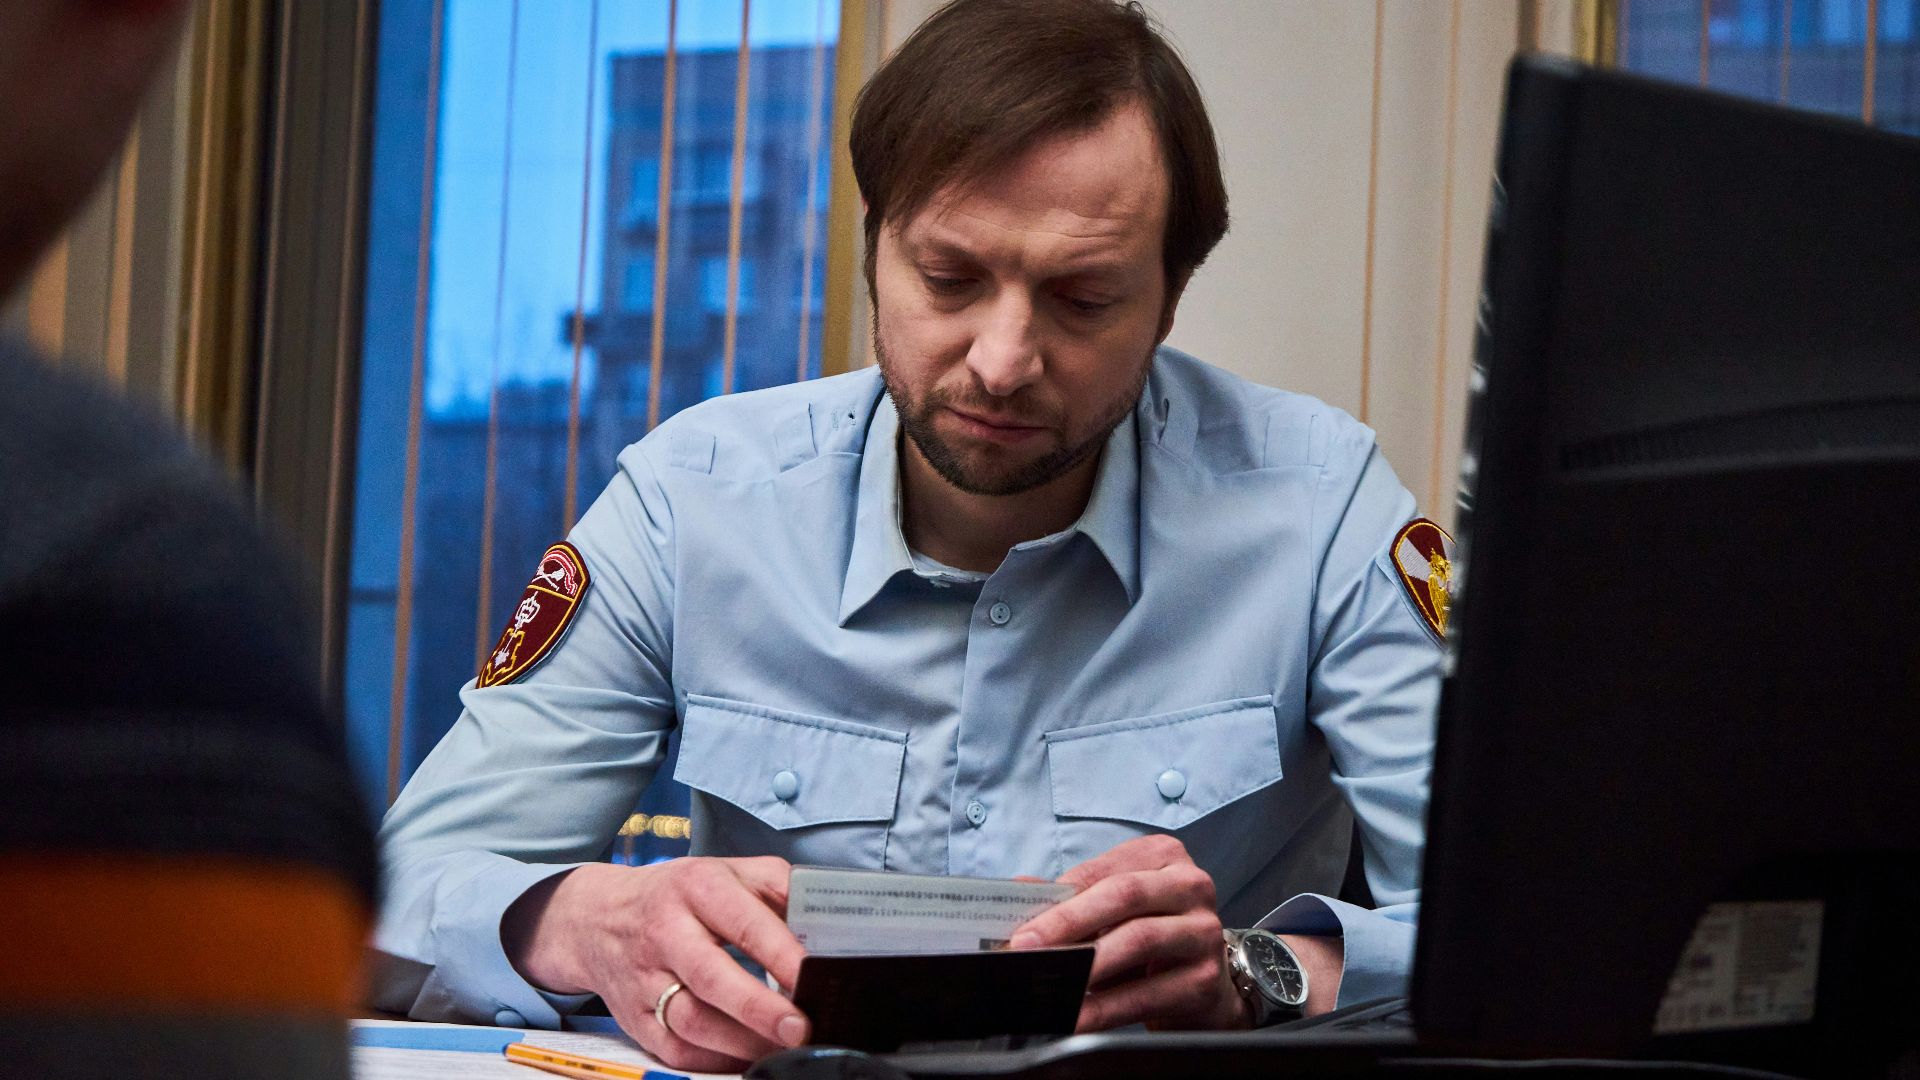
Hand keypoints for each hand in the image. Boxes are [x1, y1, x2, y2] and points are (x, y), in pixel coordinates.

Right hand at [501, 858, 809, 1072]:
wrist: (597, 917)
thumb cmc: (680, 895)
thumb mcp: (729, 871)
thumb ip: (780, 889)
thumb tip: (829, 922)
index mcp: (697, 887)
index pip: (743, 923)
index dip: (781, 954)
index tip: (814, 977)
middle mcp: (665, 931)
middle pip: (711, 977)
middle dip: (760, 1008)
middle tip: (801, 1028)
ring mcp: (644, 978)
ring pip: (692, 1021)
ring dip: (743, 1043)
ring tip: (783, 1048)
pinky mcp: (633, 1018)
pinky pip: (675, 1050)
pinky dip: (715, 1060)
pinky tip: (746, 1056)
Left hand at [1007, 834, 1242, 1031]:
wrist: (1205, 986)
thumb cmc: (1150, 941)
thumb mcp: (1113, 913)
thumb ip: (1070, 900)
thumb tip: (1015, 894)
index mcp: (1162, 856)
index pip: (1101, 872)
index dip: (1057, 898)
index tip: (1020, 926)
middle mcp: (1190, 884)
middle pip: (1122, 896)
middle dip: (1067, 923)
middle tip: (1026, 948)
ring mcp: (1203, 931)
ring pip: (1138, 940)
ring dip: (1086, 965)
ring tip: (1050, 983)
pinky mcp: (1205, 979)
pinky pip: (1146, 994)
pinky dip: (1106, 1009)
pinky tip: (1077, 1018)